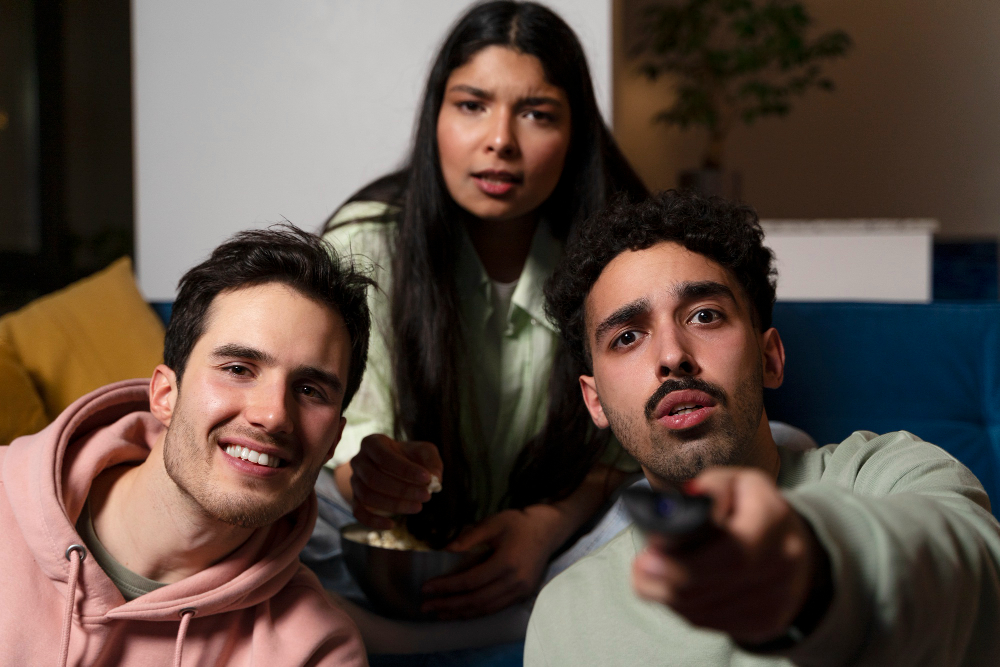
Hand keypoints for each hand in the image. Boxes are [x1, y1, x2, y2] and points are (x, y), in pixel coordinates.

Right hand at [349, 434, 442, 529]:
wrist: (395, 466)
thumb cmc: (410, 456)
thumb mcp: (424, 451)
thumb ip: (432, 461)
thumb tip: (434, 478)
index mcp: (373, 443)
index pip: (384, 457)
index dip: (405, 469)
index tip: (427, 478)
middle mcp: (359, 460)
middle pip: (374, 478)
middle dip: (402, 490)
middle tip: (426, 495)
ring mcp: (355, 480)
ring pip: (367, 496)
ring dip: (393, 505)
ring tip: (418, 507)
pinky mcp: (355, 498)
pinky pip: (358, 512)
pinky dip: (373, 521)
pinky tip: (392, 525)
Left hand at [419, 507, 563, 618]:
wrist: (548, 530)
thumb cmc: (519, 523)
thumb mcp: (493, 523)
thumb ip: (470, 537)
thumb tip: (445, 551)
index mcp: (506, 563)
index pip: (470, 581)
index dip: (447, 586)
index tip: (426, 588)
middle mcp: (515, 582)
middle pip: (476, 599)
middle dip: (448, 604)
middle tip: (425, 606)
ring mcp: (520, 592)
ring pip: (485, 609)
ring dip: (460, 613)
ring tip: (439, 613)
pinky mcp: (523, 596)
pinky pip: (495, 608)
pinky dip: (476, 612)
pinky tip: (461, 612)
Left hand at [632, 467, 822, 643]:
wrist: (794, 547)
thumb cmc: (752, 507)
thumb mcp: (735, 481)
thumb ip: (709, 489)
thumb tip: (679, 510)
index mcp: (774, 519)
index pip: (730, 552)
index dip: (685, 560)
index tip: (649, 552)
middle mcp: (782, 562)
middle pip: (712, 586)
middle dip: (668, 578)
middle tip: (641, 566)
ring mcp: (776, 598)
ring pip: (706, 610)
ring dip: (668, 594)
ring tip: (648, 575)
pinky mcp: (765, 622)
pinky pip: (711, 622)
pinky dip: (683, 608)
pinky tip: (670, 590)